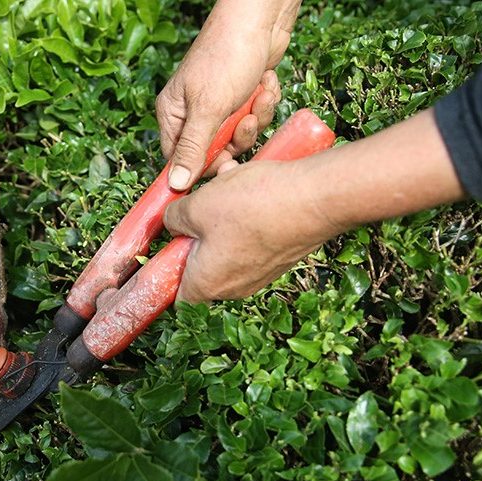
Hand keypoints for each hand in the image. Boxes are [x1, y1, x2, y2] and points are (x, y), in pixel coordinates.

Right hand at [156, 0, 300, 190]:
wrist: (261, 20)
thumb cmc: (228, 55)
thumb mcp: (209, 108)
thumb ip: (193, 148)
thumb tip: (175, 185)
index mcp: (173, 114)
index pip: (179, 159)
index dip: (202, 167)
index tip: (224, 166)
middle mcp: (193, 112)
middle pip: (214, 151)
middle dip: (237, 138)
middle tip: (246, 121)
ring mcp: (220, 106)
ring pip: (239, 136)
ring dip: (255, 119)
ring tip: (258, 95)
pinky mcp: (243, 99)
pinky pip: (255, 119)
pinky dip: (264, 104)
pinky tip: (265, 84)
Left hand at [163, 160, 345, 301]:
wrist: (318, 198)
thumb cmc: (255, 205)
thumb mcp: (197, 205)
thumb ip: (174, 218)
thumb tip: (173, 223)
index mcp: (208, 284)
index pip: (176, 295)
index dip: (165, 272)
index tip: (163, 247)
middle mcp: (234, 286)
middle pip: (200, 265)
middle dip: (194, 232)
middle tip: (195, 204)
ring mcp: (259, 272)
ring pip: (226, 244)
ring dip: (220, 215)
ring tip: (225, 184)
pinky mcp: (278, 255)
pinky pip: (250, 236)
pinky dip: (244, 212)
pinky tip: (248, 185)